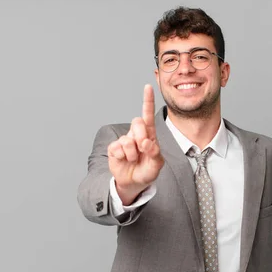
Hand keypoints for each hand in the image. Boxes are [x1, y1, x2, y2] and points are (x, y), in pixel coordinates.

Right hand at [107, 84, 163, 204]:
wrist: (134, 184)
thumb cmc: (147, 171)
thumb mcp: (157, 165)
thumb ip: (155, 152)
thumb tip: (145, 142)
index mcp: (149, 135)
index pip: (148, 115)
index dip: (147, 101)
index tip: (148, 87)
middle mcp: (136, 135)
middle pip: (137, 122)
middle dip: (141, 136)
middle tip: (143, 149)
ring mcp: (124, 141)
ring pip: (127, 139)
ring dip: (133, 153)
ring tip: (134, 160)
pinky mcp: (114, 148)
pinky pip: (117, 148)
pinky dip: (123, 157)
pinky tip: (125, 160)